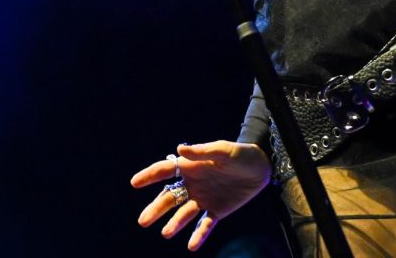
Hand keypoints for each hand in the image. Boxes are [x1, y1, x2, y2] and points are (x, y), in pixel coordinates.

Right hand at [132, 140, 270, 250]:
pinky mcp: (216, 211)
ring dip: (174, 223)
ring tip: (165, 234)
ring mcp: (203, 199)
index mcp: (190, 167)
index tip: (134, 183)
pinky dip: (198, 235)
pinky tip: (191, 246)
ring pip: (183, 213)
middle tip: (143, 221)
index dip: (149, 176)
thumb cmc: (240, 154)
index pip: (165, 171)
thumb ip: (202, 152)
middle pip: (169, 197)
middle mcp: (192, 184)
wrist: (261, 168)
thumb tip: (179, 149)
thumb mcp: (223, 150)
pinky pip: (205, 225)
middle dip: (156, 209)